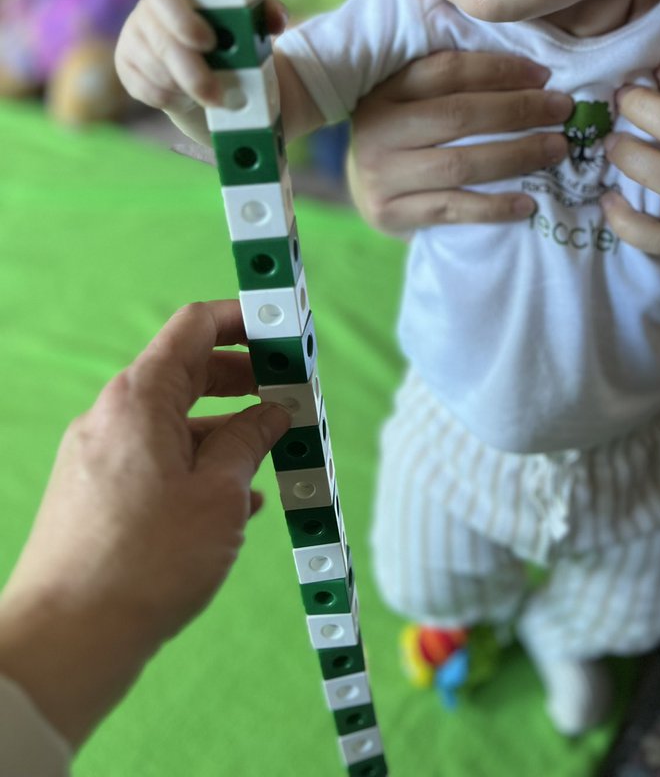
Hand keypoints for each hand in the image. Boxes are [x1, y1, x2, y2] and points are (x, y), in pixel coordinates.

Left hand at [0, 301, 289, 748]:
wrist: (67, 640)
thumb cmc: (146, 562)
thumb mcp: (219, 494)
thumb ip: (249, 440)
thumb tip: (271, 413)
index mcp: (139, 398)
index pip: (195, 328)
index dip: (245, 320)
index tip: (284, 332)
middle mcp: (112, 416)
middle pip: (186, 372)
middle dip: (243, 378)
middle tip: (290, 395)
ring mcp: (100, 455)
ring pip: (174, 421)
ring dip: (225, 429)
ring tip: (272, 455)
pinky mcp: (97, 493)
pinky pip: (157, 459)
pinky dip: (198, 464)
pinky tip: (236, 501)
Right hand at [115, 0, 286, 114]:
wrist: (207, 69)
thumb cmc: (229, 38)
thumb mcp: (249, 25)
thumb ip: (264, 14)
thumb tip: (277, 18)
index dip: (184, 21)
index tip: (210, 43)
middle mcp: (148, 13)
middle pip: (162, 43)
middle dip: (193, 74)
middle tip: (218, 96)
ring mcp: (133, 40)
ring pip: (156, 71)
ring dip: (186, 89)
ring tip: (211, 94)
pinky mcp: (126, 69)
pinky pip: (146, 90)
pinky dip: (172, 99)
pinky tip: (187, 96)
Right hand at [347, 50, 573, 234]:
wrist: (368, 191)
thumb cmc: (408, 138)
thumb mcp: (416, 102)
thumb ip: (456, 84)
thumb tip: (532, 70)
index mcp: (386, 90)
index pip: (448, 70)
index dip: (500, 70)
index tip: (544, 74)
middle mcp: (377, 129)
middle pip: (459, 115)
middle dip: (519, 110)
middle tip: (562, 109)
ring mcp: (381, 174)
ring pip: (460, 164)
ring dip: (517, 155)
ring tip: (556, 149)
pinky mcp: (389, 212)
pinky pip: (452, 209)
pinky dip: (494, 207)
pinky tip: (528, 204)